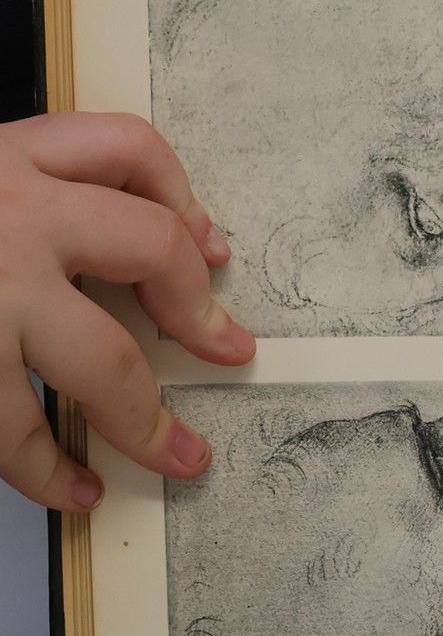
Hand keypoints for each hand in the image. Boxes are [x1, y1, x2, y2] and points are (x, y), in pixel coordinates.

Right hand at [0, 113, 253, 510]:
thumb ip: (9, 197)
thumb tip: (112, 244)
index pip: (127, 147)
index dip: (183, 198)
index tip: (211, 248)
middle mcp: (2, 215)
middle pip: (147, 249)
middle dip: (197, 312)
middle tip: (227, 351)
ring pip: (101, 361)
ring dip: (147, 420)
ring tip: (175, 457)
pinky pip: (11, 427)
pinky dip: (46, 469)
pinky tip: (71, 488)